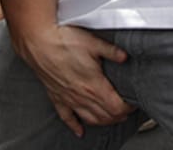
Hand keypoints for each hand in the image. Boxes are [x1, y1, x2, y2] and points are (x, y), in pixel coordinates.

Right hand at [13, 23, 133, 136]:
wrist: (39, 43)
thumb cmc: (64, 41)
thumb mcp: (94, 42)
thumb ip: (112, 51)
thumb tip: (125, 57)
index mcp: (94, 85)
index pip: (116, 107)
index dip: (128, 107)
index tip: (133, 103)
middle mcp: (82, 96)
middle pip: (105, 116)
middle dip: (119, 115)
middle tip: (126, 110)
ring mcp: (69, 99)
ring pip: (90, 119)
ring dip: (103, 122)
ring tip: (111, 119)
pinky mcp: (57, 98)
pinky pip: (68, 118)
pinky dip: (75, 126)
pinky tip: (80, 130)